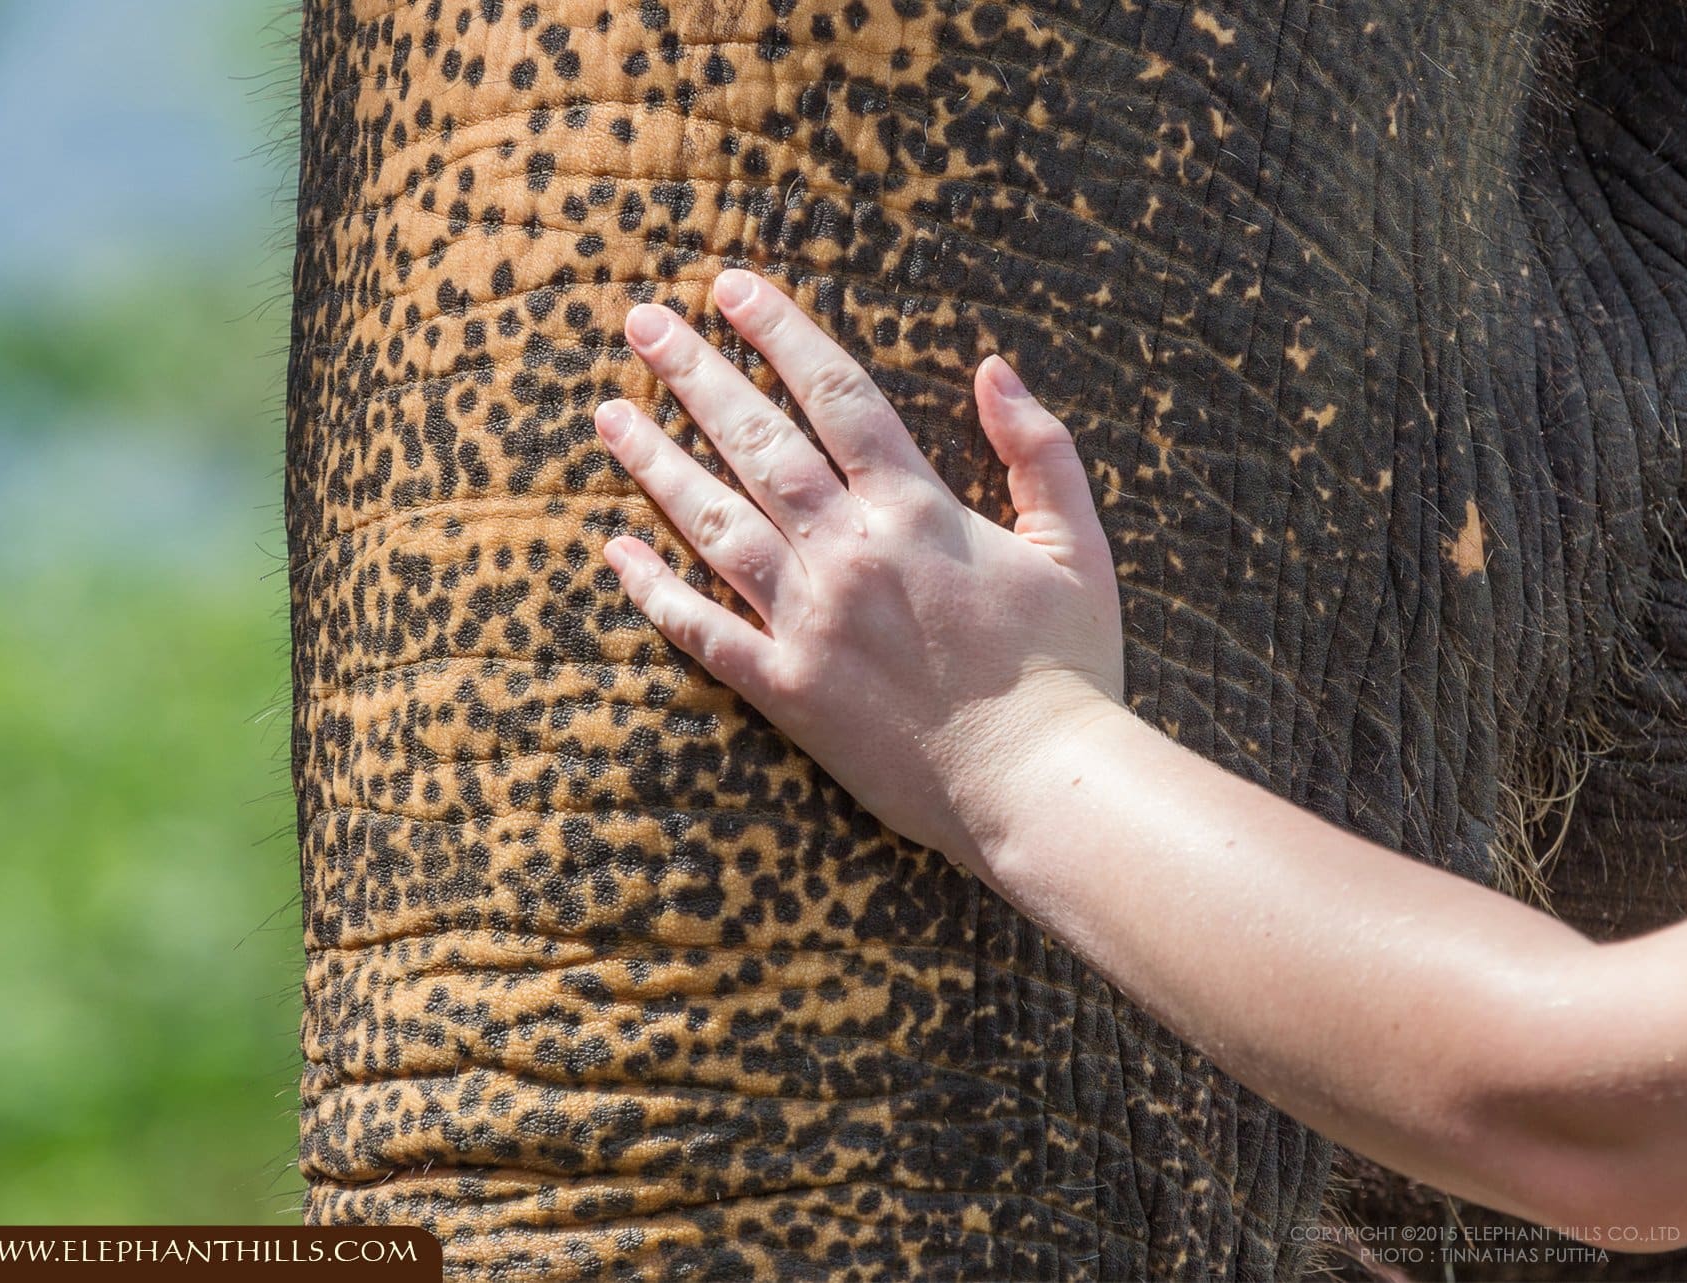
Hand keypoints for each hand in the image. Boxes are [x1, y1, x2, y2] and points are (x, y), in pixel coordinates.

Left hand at [593, 268, 1126, 878]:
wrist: (1040, 784)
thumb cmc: (1068, 668)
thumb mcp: (1078, 545)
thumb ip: (1038, 450)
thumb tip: (992, 364)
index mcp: (917, 510)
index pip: (834, 394)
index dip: (779, 331)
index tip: (730, 285)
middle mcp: (849, 553)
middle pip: (757, 442)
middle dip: (696, 374)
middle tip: (641, 321)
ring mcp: (809, 622)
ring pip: (714, 524)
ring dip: (656, 463)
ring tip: (608, 414)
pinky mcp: (787, 691)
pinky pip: (703, 632)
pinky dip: (653, 592)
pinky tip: (612, 552)